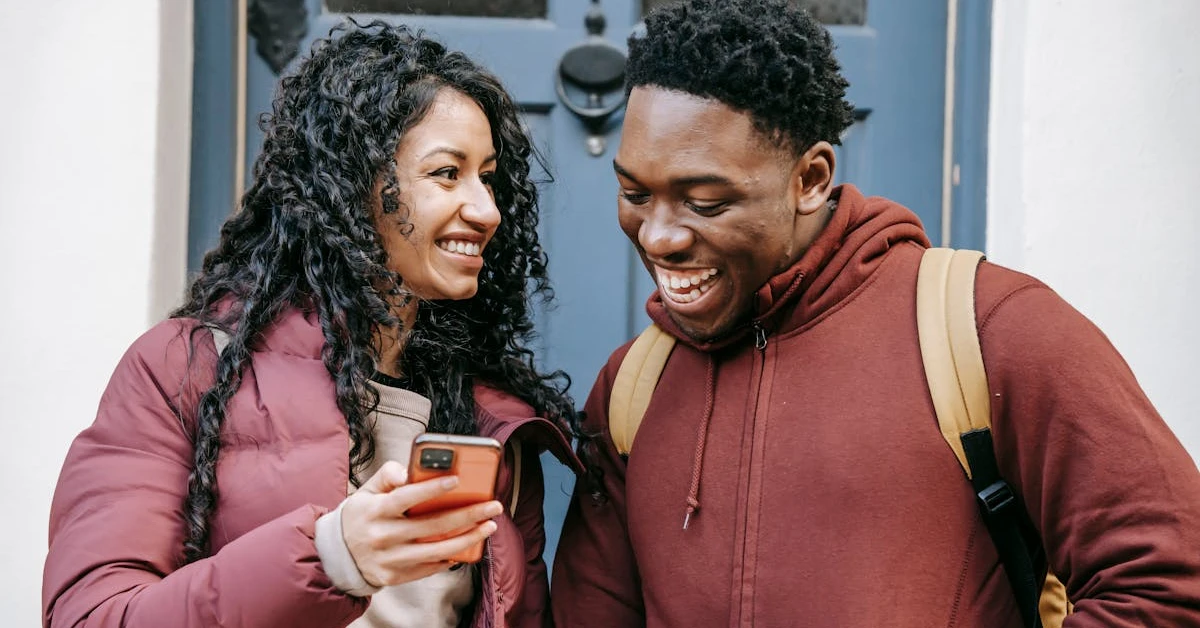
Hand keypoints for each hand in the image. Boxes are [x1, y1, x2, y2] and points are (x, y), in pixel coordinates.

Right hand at [340, 461, 501, 586]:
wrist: (337, 555)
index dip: (431, 489)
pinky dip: (451, 557)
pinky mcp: (396, 576)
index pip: (406, 497)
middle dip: (468, 515)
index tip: (457, 479)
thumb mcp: (366, 491)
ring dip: (468, 538)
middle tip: (493, 506)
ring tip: (489, 526)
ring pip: (437, 550)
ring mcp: (390, 559)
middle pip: (431, 526)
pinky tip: (468, 546)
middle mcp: (383, 536)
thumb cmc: (361, 515)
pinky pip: (430, 567)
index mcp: (374, 510)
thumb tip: (407, 471)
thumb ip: (387, 475)